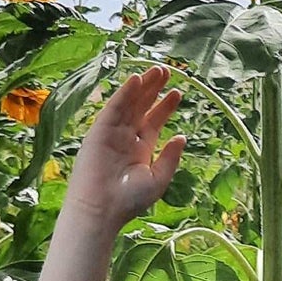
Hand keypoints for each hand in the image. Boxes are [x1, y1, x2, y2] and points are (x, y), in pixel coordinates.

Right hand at [64, 65, 184, 230]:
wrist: (102, 210)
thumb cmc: (128, 200)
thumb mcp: (158, 179)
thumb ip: (170, 157)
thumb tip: (182, 137)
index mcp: (140, 149)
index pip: (153, 121)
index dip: (165, 106)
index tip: (177, 93)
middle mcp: (126, 138)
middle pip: (142, 107)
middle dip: (154, 89)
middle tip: (168, 71)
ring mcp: (112, 133)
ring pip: (129, 104)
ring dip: (142, 86)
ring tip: (158, 70)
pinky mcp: (99, 131)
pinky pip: (113, 108)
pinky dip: (124, 93)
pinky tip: (136, 79)